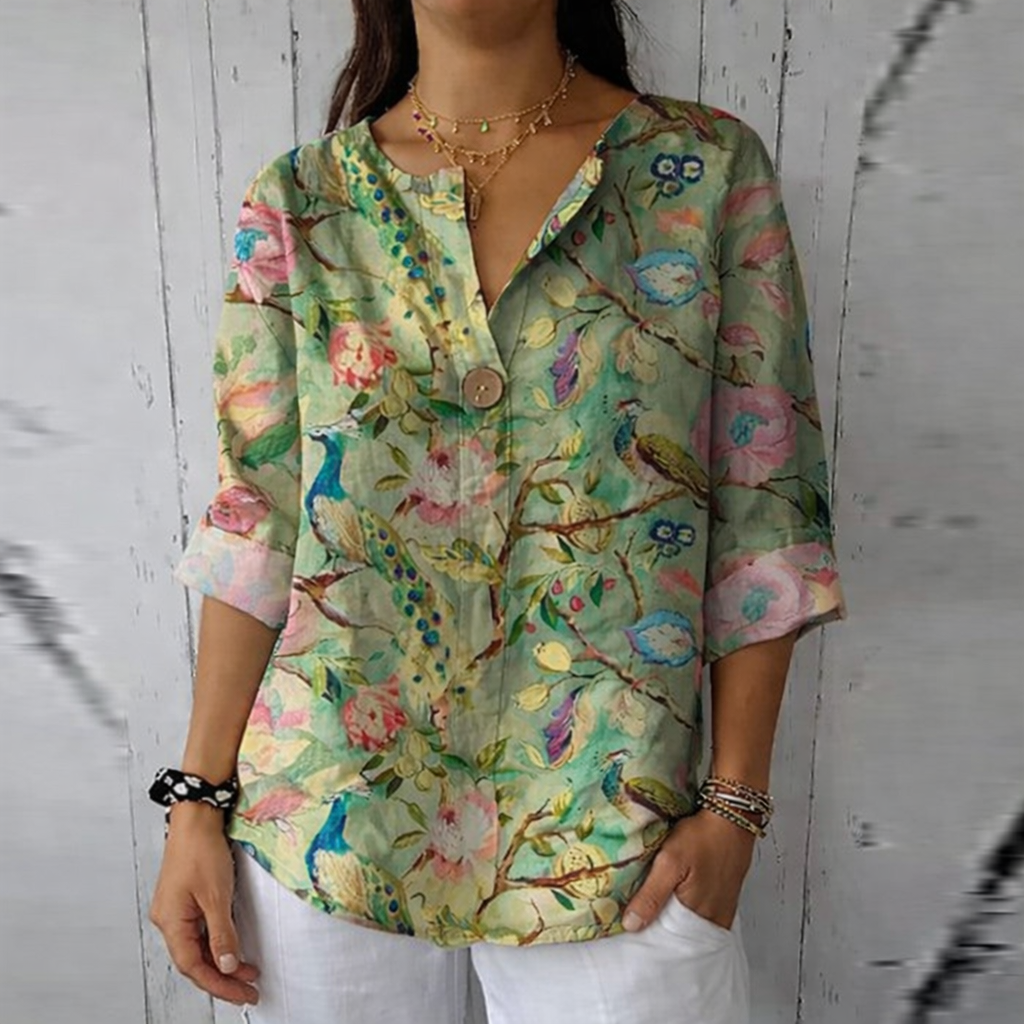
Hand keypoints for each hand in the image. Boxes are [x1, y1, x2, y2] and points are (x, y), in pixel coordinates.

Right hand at [148, 803, 259, 1005]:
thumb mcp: (217, 896)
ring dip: (221, 960)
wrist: (196, 817)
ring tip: (247, 972)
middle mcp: (168, 918)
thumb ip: (222, 935)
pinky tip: (231, 948)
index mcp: (170, 922)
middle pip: (194, 959)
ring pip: (197, 946)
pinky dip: (216, 942)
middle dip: (222, 976)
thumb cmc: (201, 849)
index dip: (219, 983)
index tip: (242, 993)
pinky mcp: (184, 898)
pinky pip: (199, 930)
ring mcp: (175, 909)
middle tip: (249, 987)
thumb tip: (227, 966)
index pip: (193, 966)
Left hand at [622, 807, 755, 931]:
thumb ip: (651, 895)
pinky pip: (700, 912)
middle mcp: (713, 920)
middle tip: (636, 910)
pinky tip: (674, 892)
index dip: (646, 932)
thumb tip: (632, 924)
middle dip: (657, 925)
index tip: (627, 924)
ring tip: (652, 899)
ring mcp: (720, 910)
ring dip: (671, 914)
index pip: (666, 940)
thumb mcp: (670, 862)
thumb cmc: (703, 837)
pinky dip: (685, 907)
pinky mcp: (723, 899)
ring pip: (688, 923)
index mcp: (699, 918)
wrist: (732, 817)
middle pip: (678, 934)